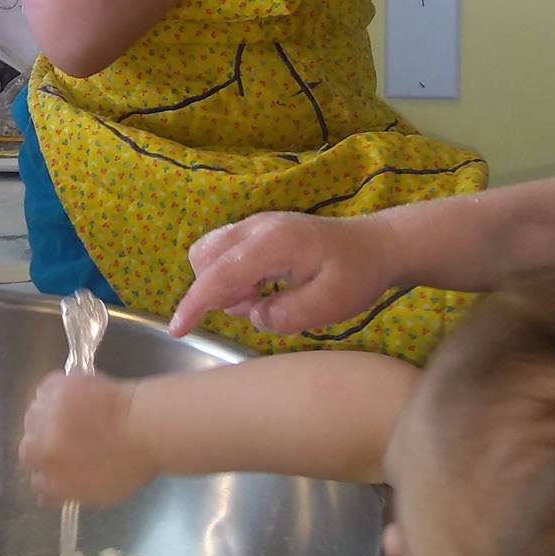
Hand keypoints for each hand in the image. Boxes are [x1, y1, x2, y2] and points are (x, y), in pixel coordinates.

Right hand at [20, 372, 156, 504]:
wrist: (145, 426)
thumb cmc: (132, 462)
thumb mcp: (101, 493)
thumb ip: (72, 491)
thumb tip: (55, 492)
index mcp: (54, 482)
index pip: (37, 482)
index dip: (47, 473)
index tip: (59, 464)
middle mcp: (42, 452)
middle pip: (28, 449)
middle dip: (41, 444)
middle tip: (63, 435)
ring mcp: (46, 419)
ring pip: (32, 418)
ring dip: (45, 416)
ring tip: (68, 412)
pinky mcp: (55, 389)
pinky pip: (45, 390)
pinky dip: (54, 391)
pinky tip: (72, 393)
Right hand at [169, 211, 397, 337]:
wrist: (376, 245)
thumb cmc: (357, 274)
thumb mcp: (330, 304)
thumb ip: (287, 314)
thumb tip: (254, 316)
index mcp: (273, 242)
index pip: (220, 274)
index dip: (195, 303)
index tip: (178, 329)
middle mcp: (257, 227)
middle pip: (204, 256)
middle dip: (214, 290)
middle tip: (255, 306)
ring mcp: (256, 225)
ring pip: (211, 253)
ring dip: (224, 284)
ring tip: (264, 298)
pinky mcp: (259, 231)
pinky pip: (226, 253)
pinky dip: (233, 276)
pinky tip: (265, 288)